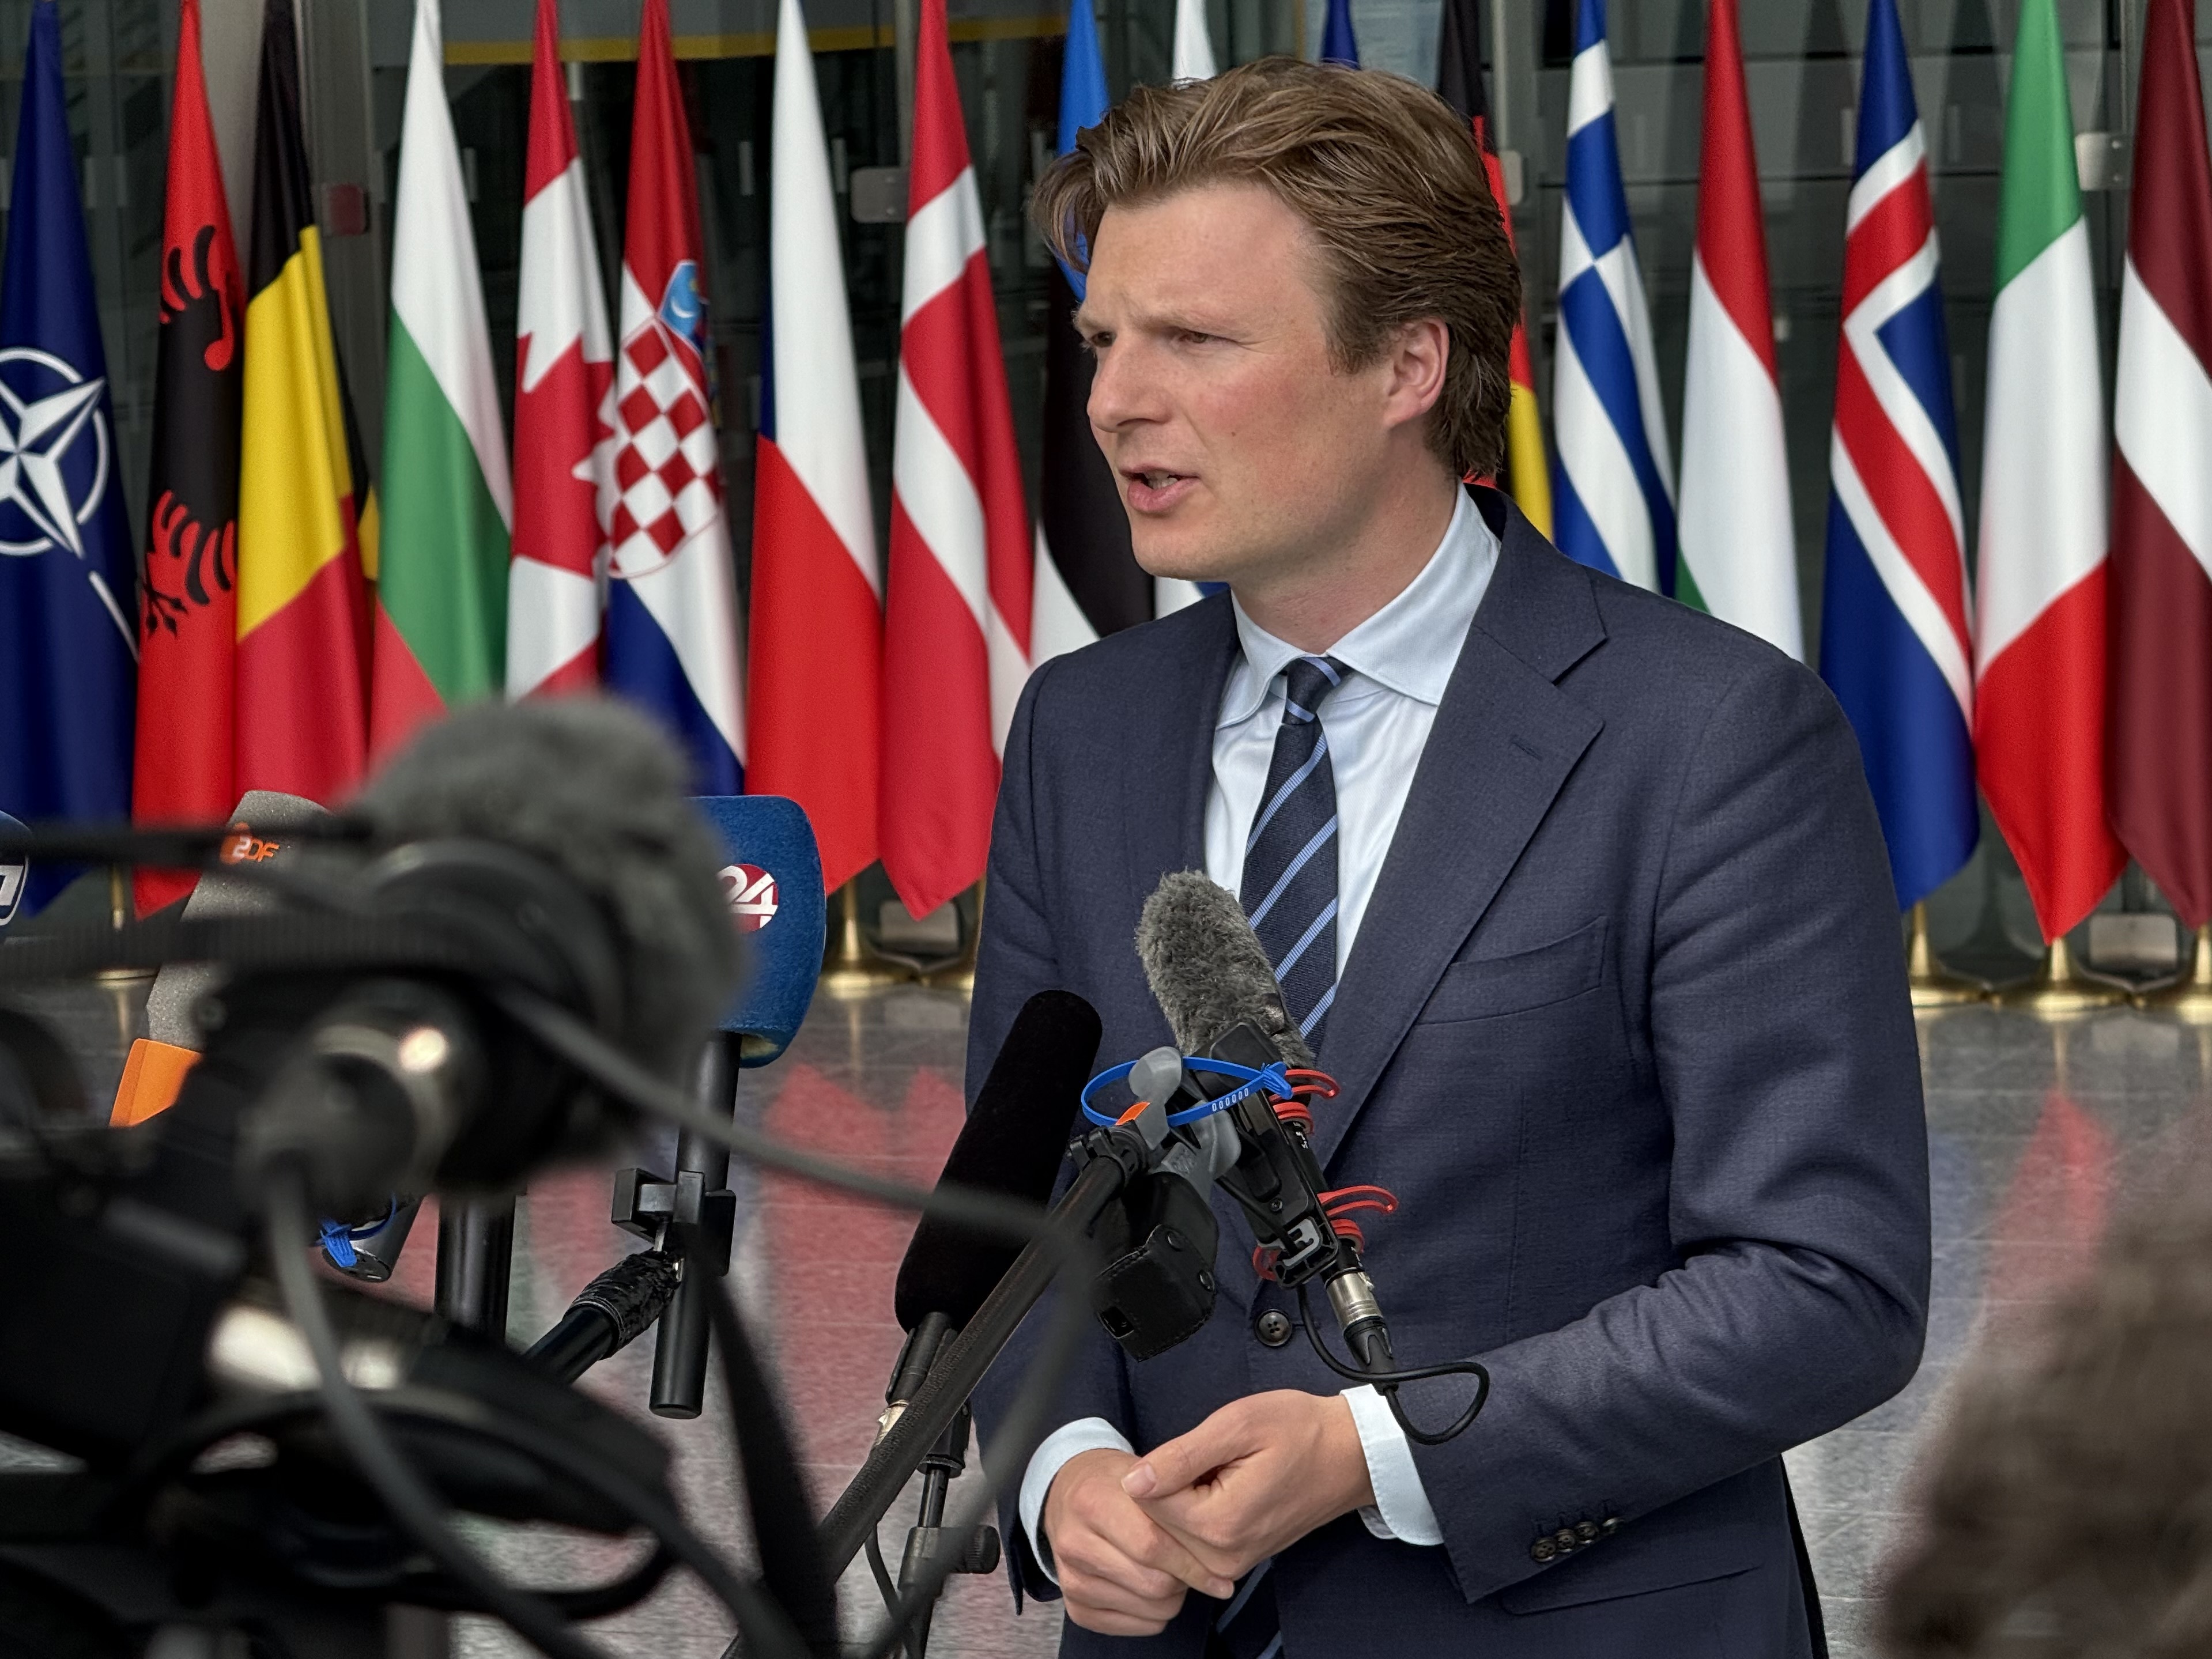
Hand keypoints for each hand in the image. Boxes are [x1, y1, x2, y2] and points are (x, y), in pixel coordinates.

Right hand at [1043, 1447, 1237, 1634]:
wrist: (1069, 1492)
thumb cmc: (1117, 1483)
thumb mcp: (1146, 1473)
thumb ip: (1175, 1505)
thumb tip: (1216, 1551)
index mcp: (1092, 1502)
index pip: (1152, 1545)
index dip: (1192, 1562)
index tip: (1220, 1573)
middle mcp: (1074, 1543)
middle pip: (1152, 1583)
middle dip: (1185, 1580)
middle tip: (1194, 1567)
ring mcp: (1070, 1578)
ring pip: (1148, 1608)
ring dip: (1173, 1597)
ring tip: (1172, 1572)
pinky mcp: (1074, 1606)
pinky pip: (1134, 1627)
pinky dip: (1155, 1614)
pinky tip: (1153, 1589)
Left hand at [1122, 1391, 1375, 1581]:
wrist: (1348, 1455)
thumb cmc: (1301, 1431)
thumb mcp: (1238, 1424)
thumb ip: (1181, 1456)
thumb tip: (1133, 1480)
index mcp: (1220, 1524)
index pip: (1147, 1500)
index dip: (1160, 1464)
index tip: (1193, 1446)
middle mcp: (1222, 1557)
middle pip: (1155, 1519)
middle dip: (1168, 1482)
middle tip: (1209, 1454)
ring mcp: (1230, 1564)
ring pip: (1170, 1530)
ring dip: (1181, 1496)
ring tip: (1218, 1468)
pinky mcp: (1234, 1560)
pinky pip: (1189, 1537)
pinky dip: (1194, 1509)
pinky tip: (1220, 1484)